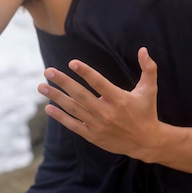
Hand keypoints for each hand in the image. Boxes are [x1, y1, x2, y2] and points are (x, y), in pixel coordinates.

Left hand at [37, 47, 163, 160]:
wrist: (146, 143)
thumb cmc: (146, 112)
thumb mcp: (149, 90)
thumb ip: (148, 69)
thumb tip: (143, 49)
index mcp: (119, 99)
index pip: (99, 83)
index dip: (86, 72)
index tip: (72, 63)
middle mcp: (106, 112)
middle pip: (80, 95)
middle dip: (63, 82)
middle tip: (48, 71)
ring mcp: (98, 125)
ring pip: (73, 109)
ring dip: (56, 97)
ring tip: (42, 86)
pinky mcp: (93, 135)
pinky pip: (73, 125)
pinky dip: (60, 117)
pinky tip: (48, 108)